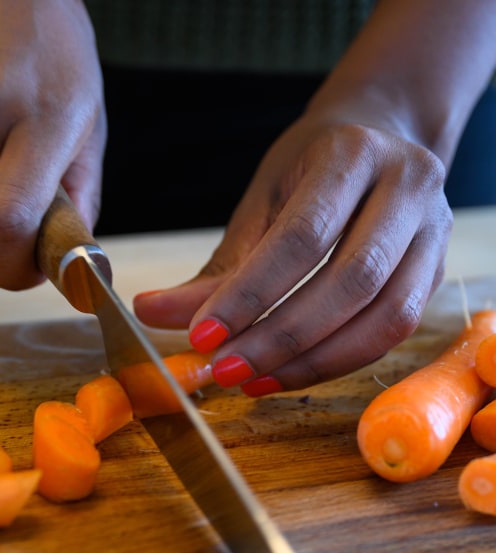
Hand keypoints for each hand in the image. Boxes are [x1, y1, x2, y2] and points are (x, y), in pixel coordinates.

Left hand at [133, 113, 452, 393]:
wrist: (380, 137)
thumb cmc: (309, 169)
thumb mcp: (260, 205)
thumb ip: (216, 268)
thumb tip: (151, 313)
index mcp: (352, 155)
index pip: (301, 238)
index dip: (249, 295)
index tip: (201, 337)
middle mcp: (407, 187)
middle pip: (351, 281)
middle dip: (280, 338)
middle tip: (224, 371)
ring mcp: (434, 231)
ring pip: (384, 316)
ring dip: (312, 361)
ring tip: (252, 381)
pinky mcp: (436, 272)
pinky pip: (391, 332)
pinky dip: (335, 362)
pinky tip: (285, 374)